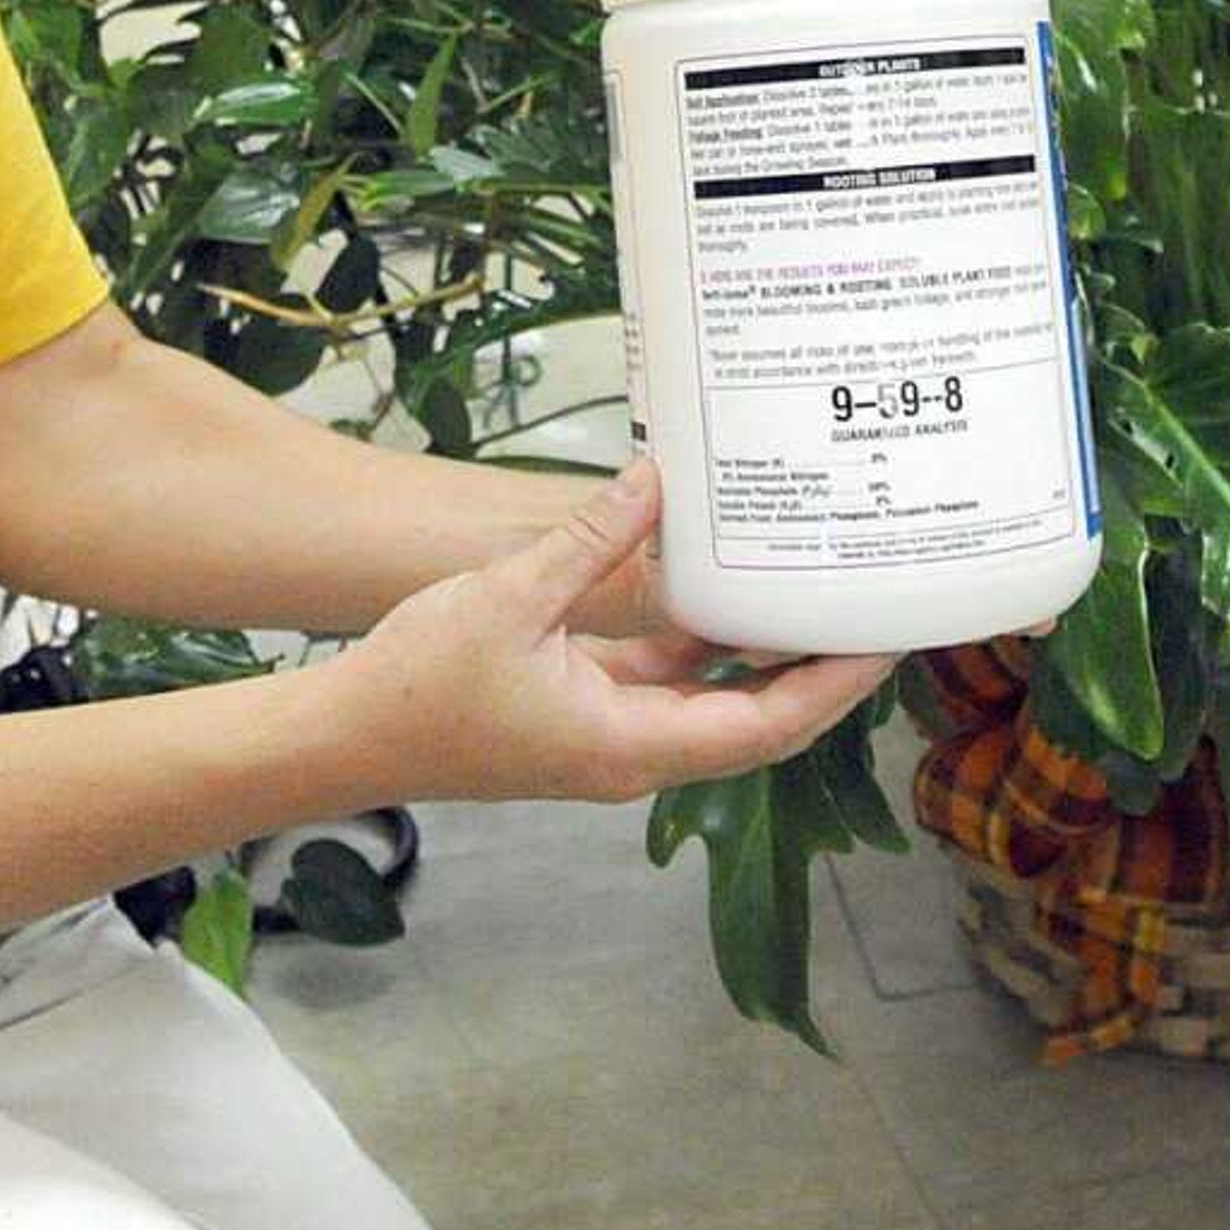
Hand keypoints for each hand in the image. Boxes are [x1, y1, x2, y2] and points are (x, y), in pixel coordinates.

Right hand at [330, 460, 896, 806]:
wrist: (345, 735)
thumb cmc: (418, 688)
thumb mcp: (510, 599)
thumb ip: (591, 540)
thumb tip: (656, 478)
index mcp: (630, 745)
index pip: (766, 726)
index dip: (832, 686)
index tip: (884, 644)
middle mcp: (634, 751)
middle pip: (757, 718)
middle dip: (819, 670)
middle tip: (873, 609)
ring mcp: (609, 733)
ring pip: (713, 695)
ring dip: (761, 649)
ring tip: (813, 586)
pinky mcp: (583, 710)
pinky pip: (663, 674)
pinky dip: (698, 634)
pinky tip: (716, 576)